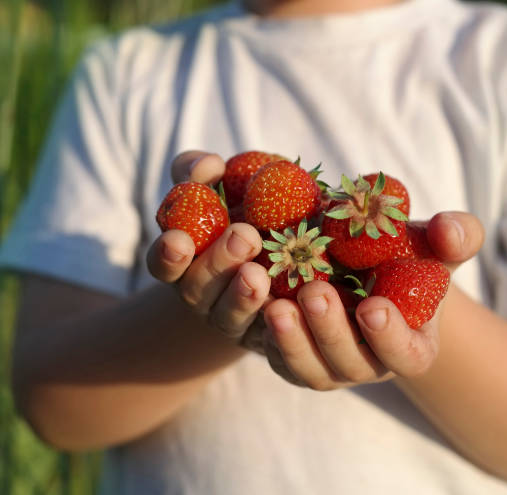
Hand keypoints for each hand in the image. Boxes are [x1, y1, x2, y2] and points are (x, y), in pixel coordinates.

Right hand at [147, 151, 270, 339]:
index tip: (178, 239)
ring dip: (243, 296)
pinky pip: (270, 336)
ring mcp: (232, 320)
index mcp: (183, 263)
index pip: (164, 263)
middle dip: (218, 263)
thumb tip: (209, 164)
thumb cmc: (235, 214)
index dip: (168, 255)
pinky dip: (278, 324)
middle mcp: (201, 296)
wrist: (271, 260)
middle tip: (244, 236)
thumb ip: (200, 172)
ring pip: (231, 316)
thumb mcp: (215, 187)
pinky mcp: (264, 337)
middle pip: (198, 289)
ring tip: (259, 275)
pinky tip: (294, 306)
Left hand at [260, 212, 484, 388]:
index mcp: (410, 345)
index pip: (407, 356)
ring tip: (276, 305)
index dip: (391, 338)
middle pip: (350, 365)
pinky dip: (265, 338)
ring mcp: (329, 365)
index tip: (373, 306)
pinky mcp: (295, 357)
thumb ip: (455, 236)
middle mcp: (368, 365)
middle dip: (331, 332)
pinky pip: (279, 359)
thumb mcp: (432, 244)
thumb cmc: (405, 257)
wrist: (365, 267)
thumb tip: (450, 229)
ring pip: (309, 370)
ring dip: (292, 342)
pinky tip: (256, 304)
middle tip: (314, 293)